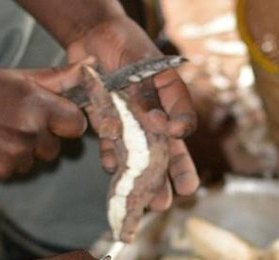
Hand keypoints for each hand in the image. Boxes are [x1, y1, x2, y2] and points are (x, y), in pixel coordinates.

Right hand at [0, 61, 90, 184]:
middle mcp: (29, 133)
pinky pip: (10, 174)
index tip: (52, 120)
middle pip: (54, 149)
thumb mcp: (15, 78)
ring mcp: (12, 156)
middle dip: (39, 141)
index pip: (77, 125)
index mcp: (38, 106)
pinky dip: (0, 165)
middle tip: (11, 125)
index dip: (65, 124)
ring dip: (18, 154)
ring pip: (31, 163)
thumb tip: (88, 68)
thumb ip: (56, 79)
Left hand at [66, 15, 199, 212]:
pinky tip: (112, 169)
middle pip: (170, 148)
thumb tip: (157, 124)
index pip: (184, 120)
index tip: (176, 133)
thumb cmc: (127, 46)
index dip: (181, 129)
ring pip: (144, 156)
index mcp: (172, 98)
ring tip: (153, 202)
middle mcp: (156, 116)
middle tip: (183, 193)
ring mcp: (133, 124)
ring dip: (147, 178)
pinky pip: (114, 148)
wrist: (94, 38)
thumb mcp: (142, 65)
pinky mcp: (110, 126)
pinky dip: (112, 159)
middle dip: (176, 172)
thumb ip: (148, 94)